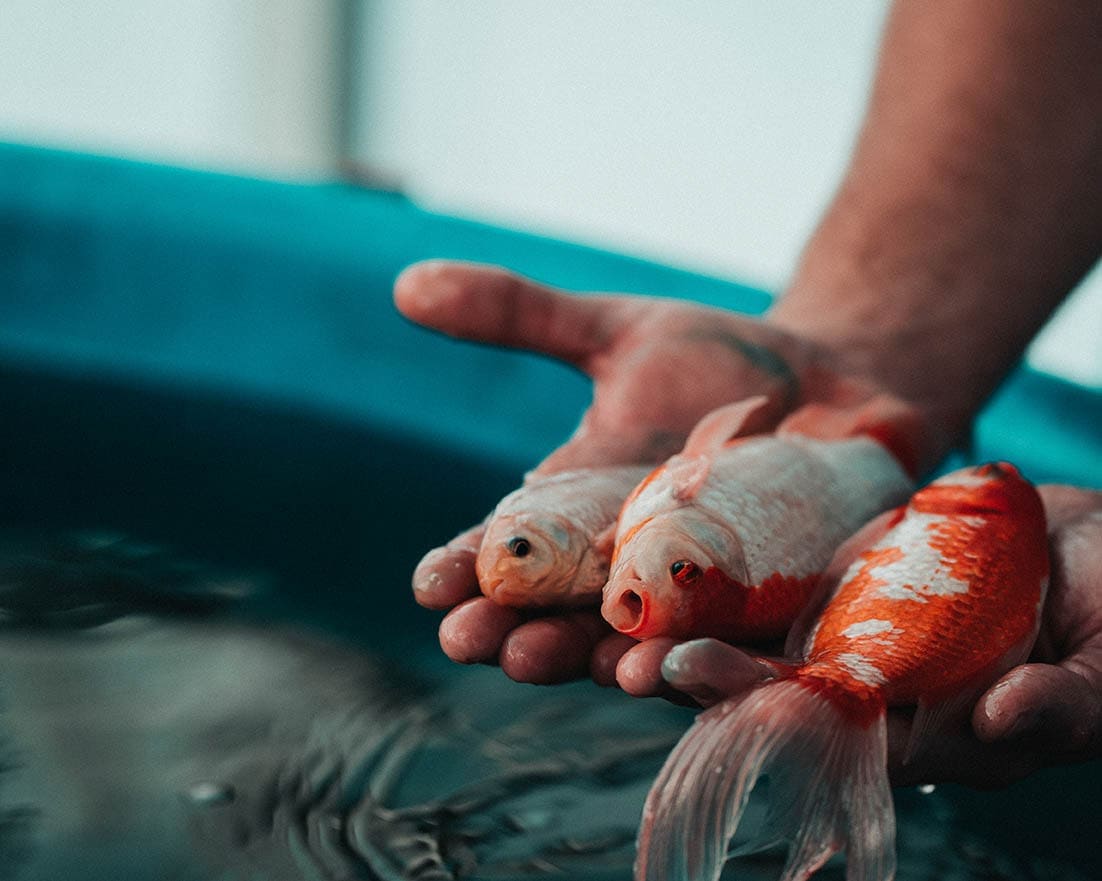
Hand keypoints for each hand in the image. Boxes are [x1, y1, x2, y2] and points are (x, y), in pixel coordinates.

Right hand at [395, 260, 929, 684]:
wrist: (834, 382)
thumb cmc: (717, 363)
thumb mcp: (617, 329)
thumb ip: (519, 315)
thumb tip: (407, 282)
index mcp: (577, 510)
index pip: (508, 549)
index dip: (465, 568)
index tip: (429, 583)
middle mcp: (623, 567)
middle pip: (554, 613)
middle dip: (511, 630)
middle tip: (469, 642)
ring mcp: (692, 597)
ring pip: (629, 646)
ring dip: (589, 660)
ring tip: (560, 663)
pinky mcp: (764, 613)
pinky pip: (726, 654)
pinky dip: (692, 664)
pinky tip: (657, 668)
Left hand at [621, 484, 1101, 787]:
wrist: (1088, 542)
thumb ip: (1068, 703)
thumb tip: (1005, 720)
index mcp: (932, 731)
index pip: (835, 735)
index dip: (762, 714)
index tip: (690, 681)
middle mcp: (877, 692)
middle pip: (773, 692)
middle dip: (697, 679)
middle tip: (626, 661)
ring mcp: (850, 633)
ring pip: (758, 638)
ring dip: (686, 630)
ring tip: (617, 616)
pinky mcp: (837, 581)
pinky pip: (771, 578)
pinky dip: (714, 572)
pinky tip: (655, 549)